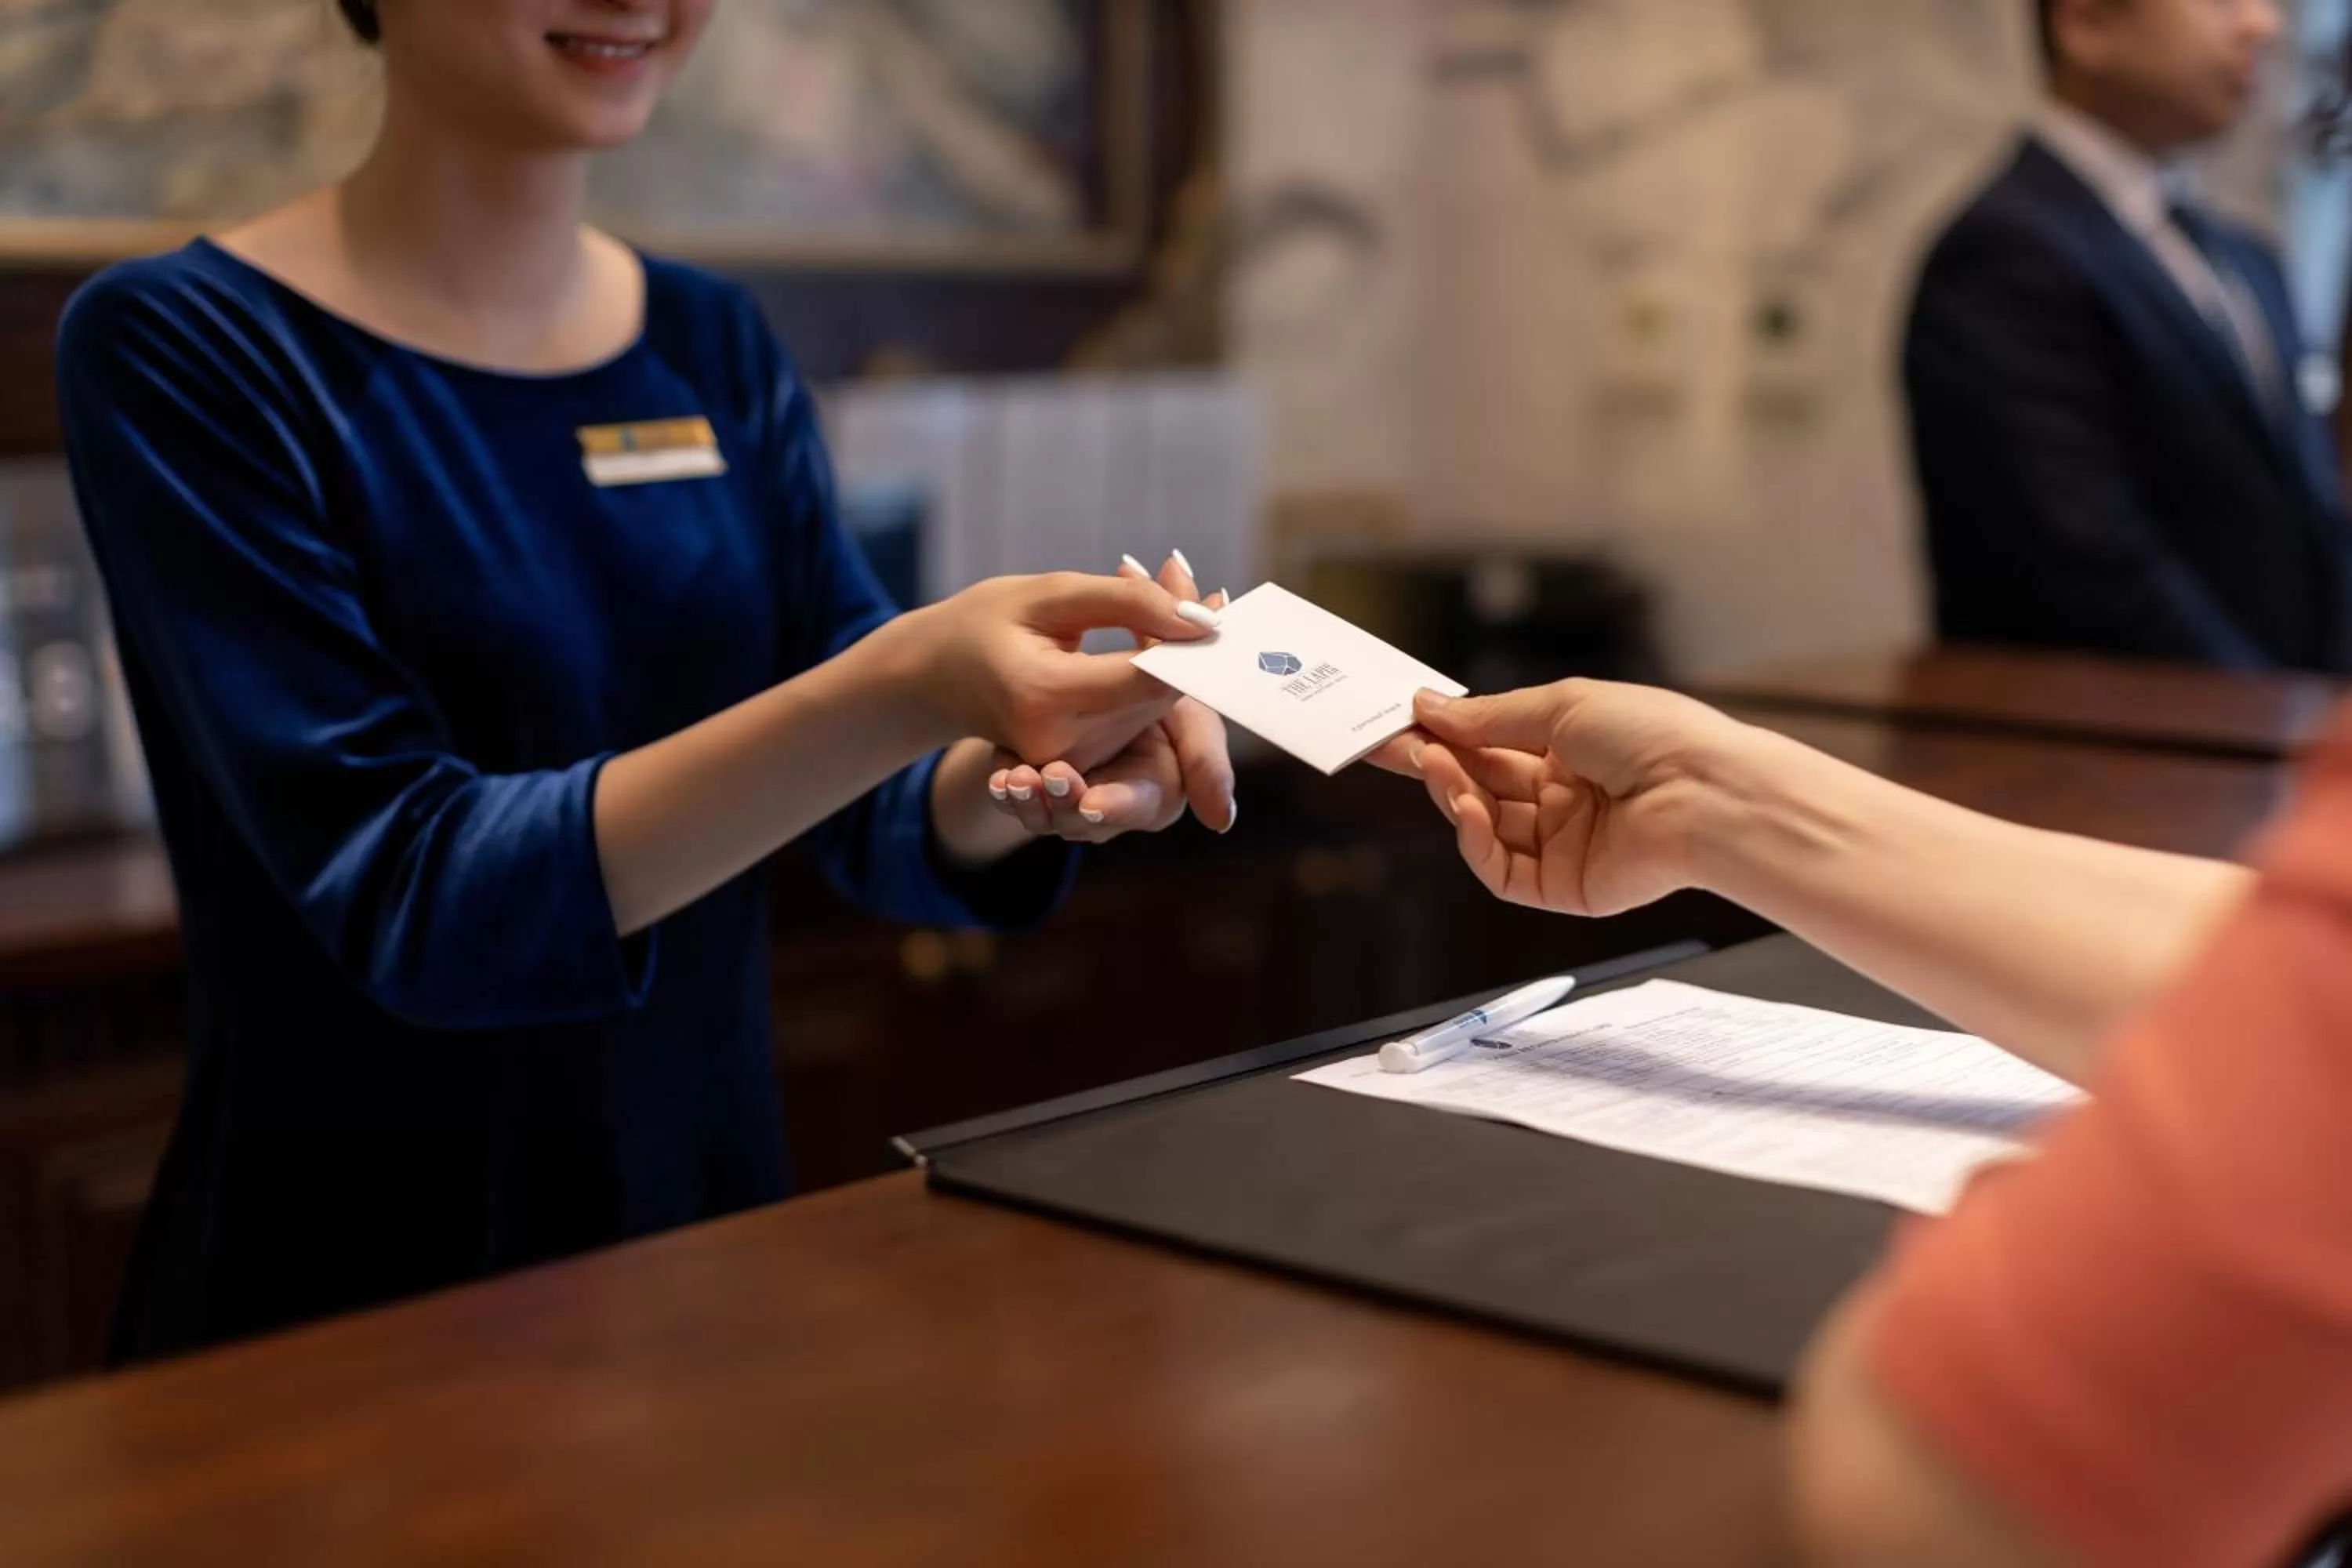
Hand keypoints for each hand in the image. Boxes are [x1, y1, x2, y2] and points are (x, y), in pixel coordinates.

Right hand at [980, 551, 1237, 842]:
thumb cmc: (987, 621)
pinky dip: (1146, 689)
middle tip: (1202, 602)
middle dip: (1184, 653)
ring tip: (1168, 620)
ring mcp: (1067, 762)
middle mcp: (1059, 743)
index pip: (1148, 678)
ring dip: (1166, 670)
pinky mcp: (1076, 766)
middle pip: (1156, 701)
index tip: (1212, 610)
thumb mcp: (1051, 593)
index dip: (1188, 645)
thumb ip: (1129, 602)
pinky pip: (1132, 727)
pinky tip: (1147, 654)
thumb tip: (1202, 621)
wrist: (933, 677)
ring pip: (1151, 716)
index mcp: (1045, 696)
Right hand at [1397, 679, 1753, 916]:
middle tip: (1390, 745)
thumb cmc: (1656, 738)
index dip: (1446, 734)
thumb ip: (1489, 716)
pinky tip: (1471, 810)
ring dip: (1453, 795)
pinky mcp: (1563, 886)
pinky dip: (1476, 841)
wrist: (1707, 795)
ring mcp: (1562, 843)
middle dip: (1435, 763)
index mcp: (1570, 750)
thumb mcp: (1562, 706)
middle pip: (1481, 784)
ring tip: (1434, 765)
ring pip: (1484, 825)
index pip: (1491, 744)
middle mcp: (1565, 798)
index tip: (1400, 722)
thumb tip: (1430, 709)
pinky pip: (1501, 870)